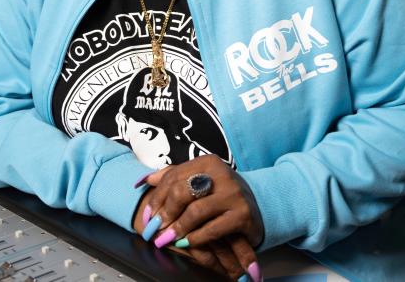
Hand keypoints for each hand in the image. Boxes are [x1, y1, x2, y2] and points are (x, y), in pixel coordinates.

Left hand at [132, 156, 263, 277]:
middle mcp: (221, 174)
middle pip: (182, 192)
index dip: (156, 197)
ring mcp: (233, 193)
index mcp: (208, 162)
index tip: (147, 215)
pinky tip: (186, 242)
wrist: (259, 205)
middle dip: (164, 213)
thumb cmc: (222, 194)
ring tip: (167, 238)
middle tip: (154, 228)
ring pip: (195, 211)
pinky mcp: (243, 214)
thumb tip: (145, 180)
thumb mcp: (200, 180)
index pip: (173, 176)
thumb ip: (174, 177)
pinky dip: (195, 238)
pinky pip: (212, 229)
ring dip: (178, 228)